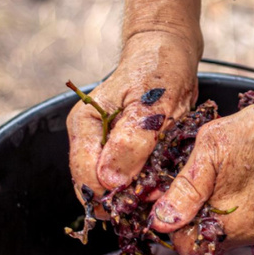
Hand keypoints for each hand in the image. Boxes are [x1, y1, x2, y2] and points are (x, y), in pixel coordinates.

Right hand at [66, 31, 200, 215]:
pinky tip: (162, 184)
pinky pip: (130, 179)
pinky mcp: (124, 152)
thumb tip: (110, 181)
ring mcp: (105, 147)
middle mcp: (89, 139)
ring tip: (161, 192)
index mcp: (85, 125)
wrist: (168, 55)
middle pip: (95, 187)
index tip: (140, 198)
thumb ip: (132, 141)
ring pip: (113, 187)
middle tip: (155, 199)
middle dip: (123, 199)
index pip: (85, 175)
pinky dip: (145, 185)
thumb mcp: (151, 104)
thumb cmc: (159, 71)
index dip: (110, 194)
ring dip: (136, 195)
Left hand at [149, 97, 253, 254]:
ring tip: (220, 175)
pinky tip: (241, 177)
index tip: (174, 197)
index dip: (173, 224)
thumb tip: (161, 221)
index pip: (185, 249)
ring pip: (226, 232)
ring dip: (215, 212)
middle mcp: (248, 235)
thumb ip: (183, 190)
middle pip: (206, 242)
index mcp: (226, 224)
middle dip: (194, 218)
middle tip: (197, 181)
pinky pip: (246, 223)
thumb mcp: (211, 150)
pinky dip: (236, 207)